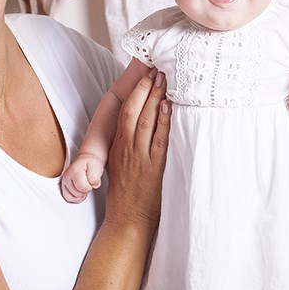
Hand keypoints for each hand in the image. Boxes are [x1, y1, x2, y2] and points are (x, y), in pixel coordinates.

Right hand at [61, 153, 105, 203]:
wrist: (86, 161)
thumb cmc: (91, 164)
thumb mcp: (97, 166)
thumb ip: (95, 177)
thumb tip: (93, 185)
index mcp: (74, 171)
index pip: (83, 188)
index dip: (90, 186)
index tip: (91, 180)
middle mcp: (67, 177)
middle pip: (78, 194)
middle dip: (86, 190)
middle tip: (88, 182)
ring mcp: (64, 182)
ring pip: (72, 198)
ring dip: (81, 194)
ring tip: (84, 185)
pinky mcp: (63, 188)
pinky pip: (69, 199)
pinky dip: (76, 197)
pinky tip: (80, 191)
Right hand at [104, 69, 170, 227]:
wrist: (127, 220)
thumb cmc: (126, 195)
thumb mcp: (120, 165)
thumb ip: (128, 146)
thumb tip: (141, 126)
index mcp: (118, 146)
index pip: (125, 111)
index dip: (135, 92)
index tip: (145, 76)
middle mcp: (127, 148)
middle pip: (134, 111)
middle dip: (146, 88)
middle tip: (157, 69)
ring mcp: (140, 157)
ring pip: (146, 121)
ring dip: (156, 98)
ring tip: (164, 79)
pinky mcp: (153, 167)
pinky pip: (159, 140)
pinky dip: (164, 122)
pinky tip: (169, 107)